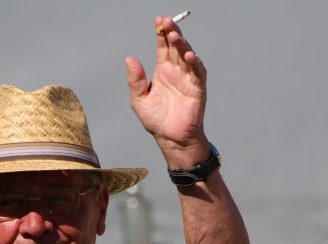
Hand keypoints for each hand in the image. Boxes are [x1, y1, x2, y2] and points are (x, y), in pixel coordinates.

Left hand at [125, 16, 208, 167]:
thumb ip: (135, 80)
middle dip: (173, 34)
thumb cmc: (156, 121)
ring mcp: (188, 80)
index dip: (161, 34)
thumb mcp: (139, 100)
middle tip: (168, 22)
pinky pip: (198, 73)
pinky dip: (195, 64)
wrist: (170, 139)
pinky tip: (189, 56)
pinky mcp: (197, 90)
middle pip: (176, 48)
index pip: (163, 48)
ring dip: (183, 45)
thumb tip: (130, 59)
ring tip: (175, 36)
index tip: (159, 21)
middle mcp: (176, 73)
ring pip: (187, 57)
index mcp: (162, 72)